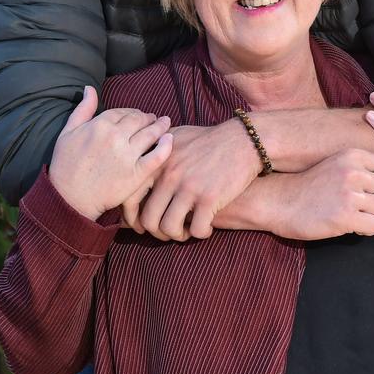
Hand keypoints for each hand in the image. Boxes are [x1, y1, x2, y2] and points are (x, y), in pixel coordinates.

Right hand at [48, 86, 172, 220]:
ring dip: (160, 126)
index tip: (137, 115)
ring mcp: (127, 155)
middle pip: (139, 120)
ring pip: (150, 134)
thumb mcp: (67, 132)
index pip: (123, 112)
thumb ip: (83, 109)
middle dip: (147, 118)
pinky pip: (157, 156)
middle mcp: (116, 137)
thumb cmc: (65, 165)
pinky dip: (166, 146)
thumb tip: (89, 88)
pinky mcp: (136, 174)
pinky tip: (170, 139)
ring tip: (165, 123)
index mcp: (100, 125)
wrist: (69, 199)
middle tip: (153, 118)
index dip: (132, 112)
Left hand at [127, 120, 262, 240]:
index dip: (131, 217)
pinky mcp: (209, 198)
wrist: (242, 140)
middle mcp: (169, 176)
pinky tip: (206, 228)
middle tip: (166, 232)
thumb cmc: (209, 140)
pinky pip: (196, 229)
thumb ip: (155, 149)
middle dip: (156, 232)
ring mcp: (189, 187)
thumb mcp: (176, 136)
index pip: (131, 197)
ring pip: (169, 228)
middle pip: (149, 218)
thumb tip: (139, 163)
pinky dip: (200, 233)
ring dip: (176, 236)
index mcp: (158, 163)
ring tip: (186, 232)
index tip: (140, 225)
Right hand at [267, 150, 373, 239]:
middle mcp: (353, 171)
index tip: (368, 191)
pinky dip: (365, 230)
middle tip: (357, 206)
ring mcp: (349, 194)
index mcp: (353, 155)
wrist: (279, 200)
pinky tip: (348, 225)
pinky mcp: (345, 217)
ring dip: (373, 218)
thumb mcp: (341, 174)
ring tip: (353, 215)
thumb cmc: (311, 186)